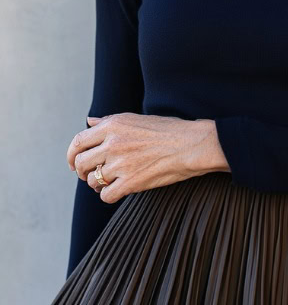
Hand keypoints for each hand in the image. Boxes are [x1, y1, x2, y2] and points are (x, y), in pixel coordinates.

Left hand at [66, 113, 227, 203]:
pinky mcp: (130, 182)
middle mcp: (113, 143)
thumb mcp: (136, 118)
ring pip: (92, 181)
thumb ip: (109, 121)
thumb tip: (89, 121)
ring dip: (97, 184)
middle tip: (88, 175)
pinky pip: (106, 195)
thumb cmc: (167, 130)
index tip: (74, 162)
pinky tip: (118, 189)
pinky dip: (109, 194)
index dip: (72, 154)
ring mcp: (121, 163)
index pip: (78, 141)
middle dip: (81, 172)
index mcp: (113, 125)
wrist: (191, 144)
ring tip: (109, 181)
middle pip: (81, 163)